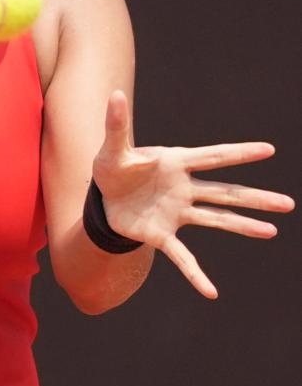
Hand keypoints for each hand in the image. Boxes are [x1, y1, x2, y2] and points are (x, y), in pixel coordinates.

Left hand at [92, 90, 294, 298]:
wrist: (103, 201)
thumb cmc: (112, 169)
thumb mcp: (112, 148)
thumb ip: (116, 125)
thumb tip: (114, 94)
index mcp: (176, 163)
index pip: (213, 156)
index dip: (239, 153)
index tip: (269, 149)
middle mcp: (184, 188)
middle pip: (226, 192)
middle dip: (256, 197)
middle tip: (288, 203)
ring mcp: (177, 213)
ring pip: (216, 220)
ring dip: (243, 226)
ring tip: (272, 232)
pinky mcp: (163, 235)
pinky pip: (182, 258)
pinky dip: (195, 275)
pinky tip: (210, 292)